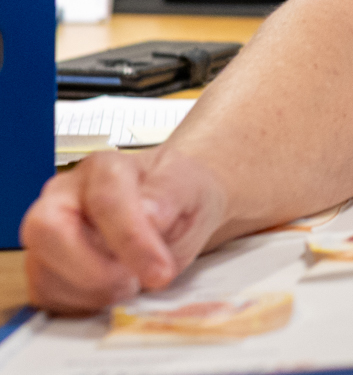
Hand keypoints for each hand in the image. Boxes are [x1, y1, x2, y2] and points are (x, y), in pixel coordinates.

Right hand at [22, 146, 229, 315]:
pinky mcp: (42, 265)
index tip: (160, 270)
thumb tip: (150, 215)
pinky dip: (82, 304)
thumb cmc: (177, 196)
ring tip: (131, 283)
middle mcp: (64, 195)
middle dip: (94, 270)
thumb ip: (170, 197)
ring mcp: (47, 231)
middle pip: (48, 230)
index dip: (131, 241)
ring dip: (92, 292)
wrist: (173, 209)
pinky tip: (112, 292)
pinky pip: (46, 295)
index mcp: (104, 168)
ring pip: (43, 271)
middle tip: (134, 283)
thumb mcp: (190, 188)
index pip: (104, 201)